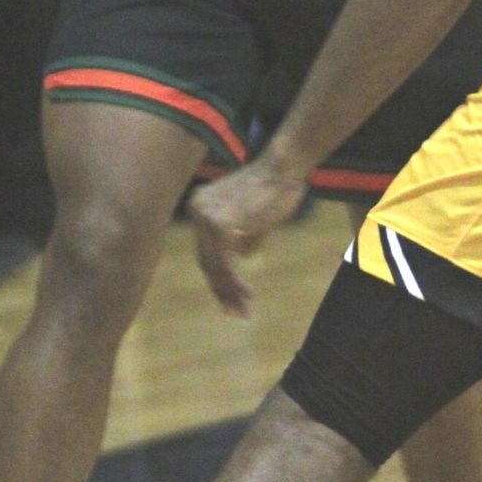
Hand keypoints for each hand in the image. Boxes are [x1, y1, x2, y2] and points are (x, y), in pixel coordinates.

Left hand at [189, 154, 308, 315]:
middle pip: (206, 260)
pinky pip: (225, 263)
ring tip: (245, 310)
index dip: (217, 277)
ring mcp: (206, 216)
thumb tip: (241, 258)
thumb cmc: (276, 188)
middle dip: (222, 290)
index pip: (206, 250)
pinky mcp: (220, 224)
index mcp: (201, 205)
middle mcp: (197, 209)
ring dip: (230, 291)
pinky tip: (247, 295)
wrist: (284, 168)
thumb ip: (243, 236)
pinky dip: (235, 282)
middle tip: (236, 313)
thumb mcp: (254, 217)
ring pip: (214, 266)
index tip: (228, 300)